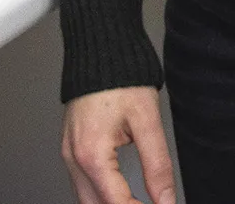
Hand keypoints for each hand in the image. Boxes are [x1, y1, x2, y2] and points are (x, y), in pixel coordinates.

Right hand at [61, 86, 176, 203]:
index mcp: (92, 154)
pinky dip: (99, 196)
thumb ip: (157, 165)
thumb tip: (165, 198)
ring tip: (137, 203)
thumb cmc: (121, 77)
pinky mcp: (70, 146)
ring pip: (85, 199)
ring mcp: (68, 152)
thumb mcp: (147, 121)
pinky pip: (81, 183)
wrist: (99, 47)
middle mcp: (74, 157)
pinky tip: (117, 196)